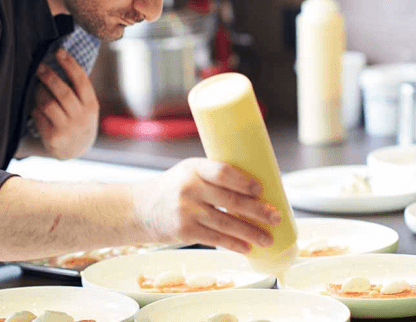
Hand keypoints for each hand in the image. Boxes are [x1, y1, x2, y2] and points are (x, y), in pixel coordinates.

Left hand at [32, 48, 98, 159]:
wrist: (75, 149)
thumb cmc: (78, 118)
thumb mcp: (86, 105)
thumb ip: (78, 88)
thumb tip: (61, 57)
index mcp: (91, 105)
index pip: (81, 81)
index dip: (70, 64)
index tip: (59, 52)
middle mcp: (81, 117)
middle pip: (63, 92)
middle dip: (49, 76)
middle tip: (39, 66)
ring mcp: (67, 129)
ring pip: (48, 103)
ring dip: (39, 93)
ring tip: (38, 89)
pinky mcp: (53, 138)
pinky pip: (38, 116)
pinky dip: (35, 109)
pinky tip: (37, 109)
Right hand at [132, 158, 281, 253]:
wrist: (139, 209)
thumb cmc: (172, 189)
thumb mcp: (188, 173)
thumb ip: (214, 178)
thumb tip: (255, 191)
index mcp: (193, 168)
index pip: (222, 172)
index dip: (244, 182)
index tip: (261, 190)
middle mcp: (189, 188)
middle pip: (230, 200)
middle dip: (257, 211)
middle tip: (276, 217)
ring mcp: (186, 211)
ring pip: (226, 223)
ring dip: (251, 232)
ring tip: (268, 238)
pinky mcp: (184, 231)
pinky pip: (215, 239)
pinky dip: (234, 244)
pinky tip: (247, 248)